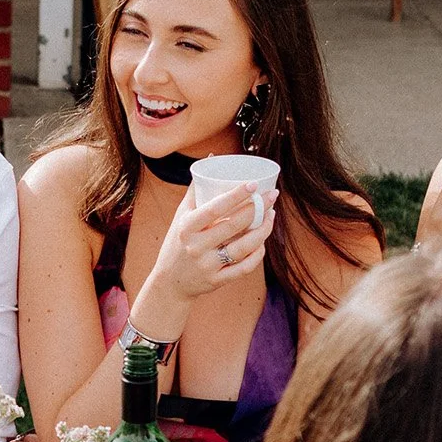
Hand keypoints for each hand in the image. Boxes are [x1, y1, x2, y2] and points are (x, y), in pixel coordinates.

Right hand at [145, 183, 278, 307]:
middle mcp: (196, 247)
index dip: (236, 196)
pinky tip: (263, 243)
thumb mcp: (181, 216)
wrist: (169, 282)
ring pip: (243, 248)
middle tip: (271, 195)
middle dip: (257, 209)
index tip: (254, 184)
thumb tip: (211, 158)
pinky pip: (244, 268)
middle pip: (233, 226)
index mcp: (187, 227)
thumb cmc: (178, 242)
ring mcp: (207, 265)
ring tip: (271, 216)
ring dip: (262, 231)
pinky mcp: (217, 281)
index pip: (214, 209)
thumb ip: (197, 190)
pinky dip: (257, 255)